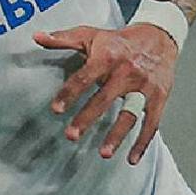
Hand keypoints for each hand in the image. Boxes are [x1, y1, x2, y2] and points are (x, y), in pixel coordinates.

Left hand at [34, 23, 177, 164]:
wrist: (159, 36)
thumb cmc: (119, 41)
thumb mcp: (91, 35)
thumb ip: (63, 39)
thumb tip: (36, 37)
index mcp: (107, 56)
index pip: (84, 77)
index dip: (69, 93)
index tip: (56, 109)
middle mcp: (126, 72)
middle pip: (105, 98)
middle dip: (87, 117)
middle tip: (71, 135)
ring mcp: (144, 86)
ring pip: (130, 114)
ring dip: (117, 135)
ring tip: (103, 153)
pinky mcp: (159, 97)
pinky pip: (152, 123)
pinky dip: (143, 142)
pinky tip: (132, 159)